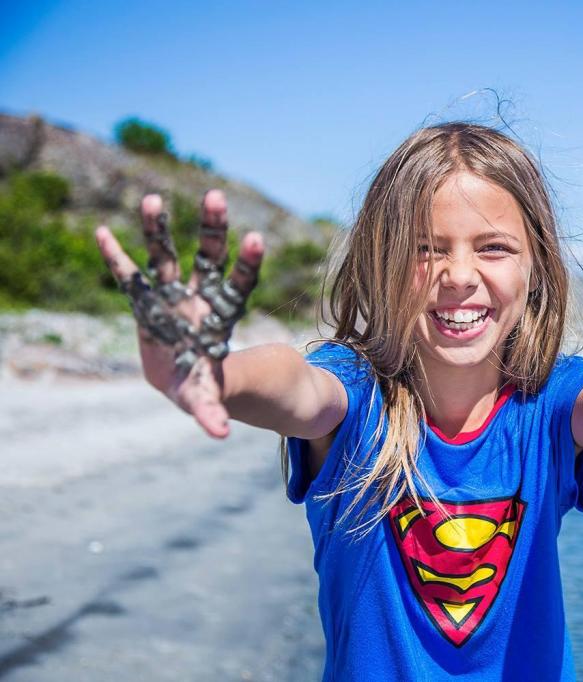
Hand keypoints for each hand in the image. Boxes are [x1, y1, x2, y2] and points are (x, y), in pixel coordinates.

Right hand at [94, 190, 263, 437]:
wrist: (184, 378)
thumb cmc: (202, 386)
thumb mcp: (206, 398)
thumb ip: (211, 409)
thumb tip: (218, 433)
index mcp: (220, 317)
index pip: (240, 284)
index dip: (247, 263)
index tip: (257, 238)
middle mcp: (198, 298)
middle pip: (208, 258)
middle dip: (211, 229)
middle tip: (215, 195)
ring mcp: (171, 296)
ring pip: (166, 256)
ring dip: (158, 230)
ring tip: (153, 198)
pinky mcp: (144, 302)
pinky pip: (127, 276)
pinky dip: (115, 257)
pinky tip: (100, 232)